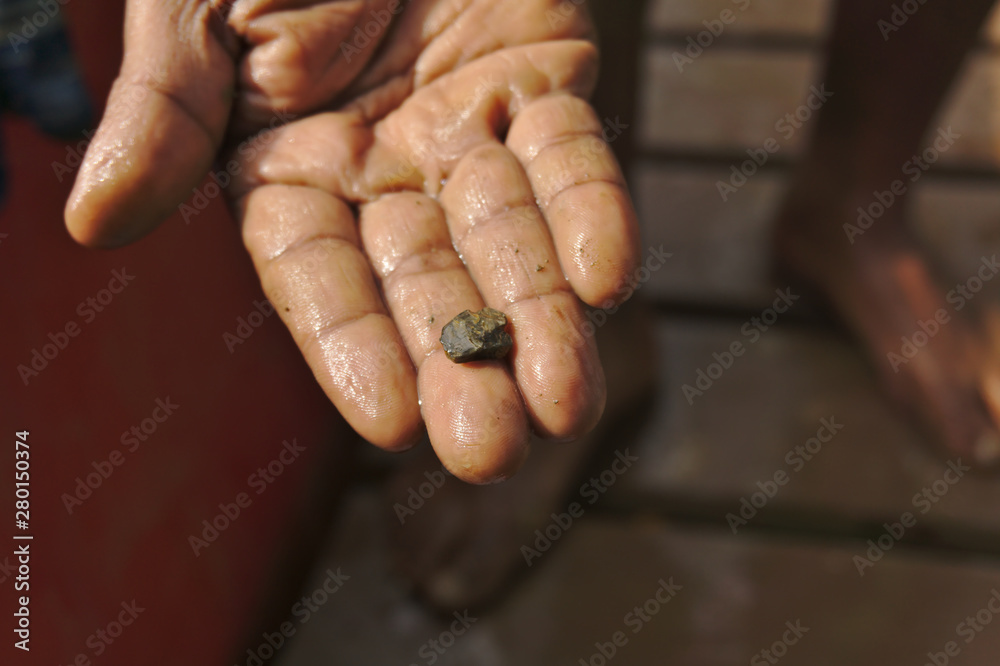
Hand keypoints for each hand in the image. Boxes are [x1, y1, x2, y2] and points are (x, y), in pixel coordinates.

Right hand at [65, 0, 640, 482]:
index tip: (392, 421)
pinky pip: (571, 154)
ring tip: (567, 404)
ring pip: (508, 240)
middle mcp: (381, 173)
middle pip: (424, 284)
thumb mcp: (193, 8)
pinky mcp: (542, 84)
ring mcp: (467, 135)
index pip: (318, 280)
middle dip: (460, 361)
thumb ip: (165, 110)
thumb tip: (95, 220)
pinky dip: (590, 209)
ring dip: (539, 318)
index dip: (352, 346)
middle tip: (492, 447)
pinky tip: (607, 278)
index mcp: (286, 172)